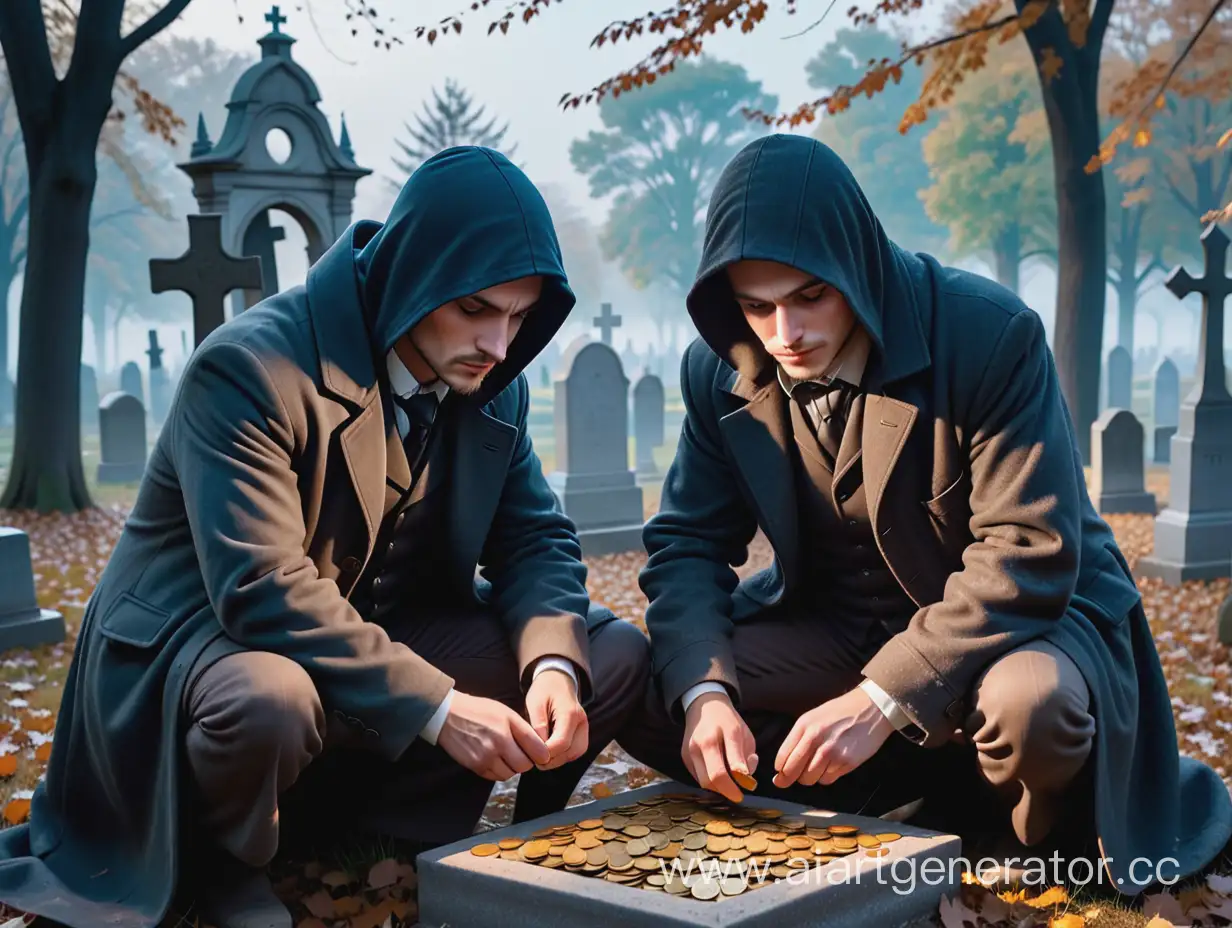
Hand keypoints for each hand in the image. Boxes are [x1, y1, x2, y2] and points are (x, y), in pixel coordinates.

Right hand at [437, 691, 550, 780]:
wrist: (448, 715)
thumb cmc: (479, 711)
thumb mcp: (505, 712)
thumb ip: (524, 730)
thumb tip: (540, 748)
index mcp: (509, 726)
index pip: (537, 750)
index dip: (542, 755)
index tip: (541, 755)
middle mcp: (498, 743)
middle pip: (524, 766)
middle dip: (526, 762)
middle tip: (521, 754)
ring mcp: (486, 757)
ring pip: (510, 774)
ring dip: (511, 767)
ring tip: (505, 755)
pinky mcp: (475, 766)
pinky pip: (495, 777)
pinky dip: (499, 771)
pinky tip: (494, 759)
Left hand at [525, 668, 588, 770]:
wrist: (557, 680)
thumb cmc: (544, 689)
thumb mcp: (535, 702)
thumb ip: (537, 724)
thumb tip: (539, 747)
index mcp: (570, 713)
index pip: (562, 742)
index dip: (546, 753)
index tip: (532, 754)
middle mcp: (581, 721)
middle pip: (571, 751)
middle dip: (552, 759)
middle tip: (535, 759)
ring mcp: (584, 727)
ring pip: (576, 753)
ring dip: (558, 759)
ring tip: (541, 756)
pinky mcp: (582, 732)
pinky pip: (576, 750)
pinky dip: (563, 755)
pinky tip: (550, 751)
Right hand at [682, 690, 757, 803]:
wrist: (703, 705)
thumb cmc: (727, 721)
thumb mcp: (743, 734)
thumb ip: (745, 757)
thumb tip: (746, 780)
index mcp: (717, 736)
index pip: (724, 770)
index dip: (737, 785)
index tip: (749, 788)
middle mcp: (699, 745)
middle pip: (711, 780)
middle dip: (727, 791)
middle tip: (739, 794)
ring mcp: (689, 752)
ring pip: (704, 782)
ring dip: (719, 788)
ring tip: (731, 781)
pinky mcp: (685, 757)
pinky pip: (698, 777)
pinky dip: (711, 781)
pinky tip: (720, 774)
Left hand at [773, 686, 894, 788]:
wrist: (870, 708)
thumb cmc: (839, 713)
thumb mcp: (813, 717)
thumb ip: (798, 739)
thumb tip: (783, 765)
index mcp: (804, 726)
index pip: (783, 757)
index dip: (780, 770)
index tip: (779, 775)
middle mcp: (816, 739)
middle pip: (793, 772)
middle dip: (789, 779)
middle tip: (790, 779)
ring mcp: (832, 752)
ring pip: (810, 779)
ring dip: (810, 777)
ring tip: (817, 766)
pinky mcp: (847, 762)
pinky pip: (827, 780)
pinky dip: (826, 777)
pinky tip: (831, 765)